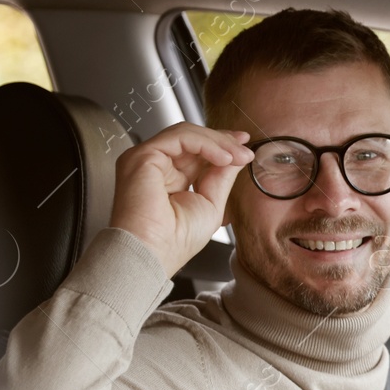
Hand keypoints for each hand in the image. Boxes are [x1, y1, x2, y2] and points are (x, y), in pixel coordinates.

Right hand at [109, 123, 254, 276]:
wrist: (152, 255)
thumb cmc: (174, 242)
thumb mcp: (211, 204)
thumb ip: (222, 176)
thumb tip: (236, 156)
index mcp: (168, 179)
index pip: (195, 152)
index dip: (220, 145)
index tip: (244, 146)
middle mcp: (154, 166)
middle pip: (191, 140)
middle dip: (223, 141)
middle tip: (246, 150)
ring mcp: (146, 159)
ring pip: (186, 134)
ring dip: (217, 142)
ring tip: (238, 155)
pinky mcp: (142, 155)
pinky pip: (179, 137)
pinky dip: (205, 143)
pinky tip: (223, 157)